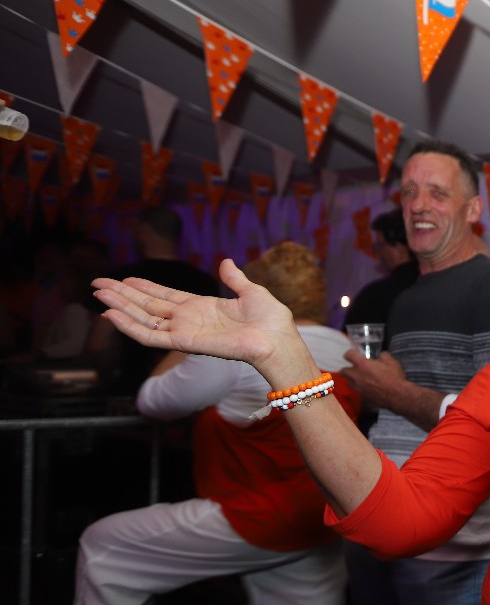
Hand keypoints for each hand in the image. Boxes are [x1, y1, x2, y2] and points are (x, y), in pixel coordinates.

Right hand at [93, 259, 294, 370]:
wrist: (277, 339)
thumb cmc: (271, 320)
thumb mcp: (251, 291)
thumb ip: (234, 278)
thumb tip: (226, 261)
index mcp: (202, 307)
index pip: (165, 296)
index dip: (144, 287)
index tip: (124, 278)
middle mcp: (189, 320)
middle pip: (147, 305)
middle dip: (123, 295)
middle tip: (97, 284)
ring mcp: (184, 331)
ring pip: (143, 319)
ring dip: (120, 307)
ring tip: (98, 294)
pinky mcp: (184, 343)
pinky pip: (150, 336)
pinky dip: (129, 326)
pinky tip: (111, 314)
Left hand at [337, 350, 409, 409]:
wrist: (397, 396)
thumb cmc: (394, 377)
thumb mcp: (392, 362)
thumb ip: (384, 356)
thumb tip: (381, 355)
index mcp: (362, 364)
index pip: (348, 355)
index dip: (351, 353)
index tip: (355, 354)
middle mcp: (357, 376)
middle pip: (343, 371)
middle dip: (348, 368)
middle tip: (357, 368)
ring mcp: (358, 387)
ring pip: (348, 382)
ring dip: (353, 379)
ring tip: (362, 379)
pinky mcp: (362, 396)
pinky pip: (357, 390)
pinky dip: (360, 388)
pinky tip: (369, 387)